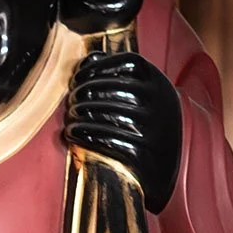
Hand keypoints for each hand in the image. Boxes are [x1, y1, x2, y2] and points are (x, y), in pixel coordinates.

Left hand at [64, 51, 181, 214]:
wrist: (164, 173)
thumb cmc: (146, 129)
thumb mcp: (145, 99)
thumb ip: (121, 77)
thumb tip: (89, 59)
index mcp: (161, 84)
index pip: (130, 61)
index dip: (100, 65)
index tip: (79, 76)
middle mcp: (160, 102)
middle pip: (113, 86)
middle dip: (84, 92)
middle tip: (70, 101)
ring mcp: (153, 128)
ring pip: (107, 112)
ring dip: (80, 114)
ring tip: (68, 119)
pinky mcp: (143, 152)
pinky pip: (106, 138)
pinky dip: (84, 134)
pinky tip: (72, 134)